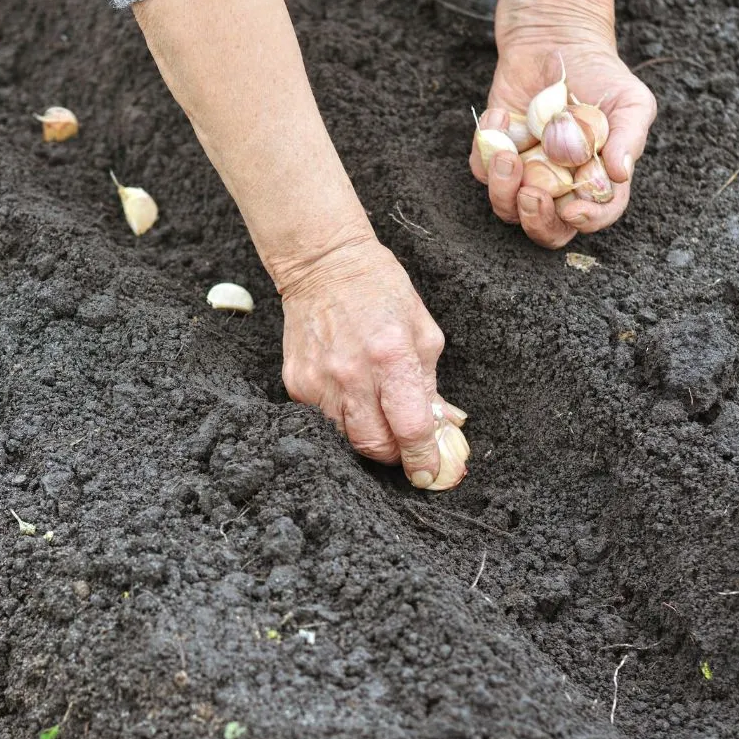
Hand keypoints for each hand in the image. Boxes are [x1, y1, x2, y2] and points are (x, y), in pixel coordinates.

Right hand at [276, 238, 466, 489]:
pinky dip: (342, 418)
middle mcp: (351, 374)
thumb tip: (443, 427)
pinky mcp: (296, 384)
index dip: (423, 458)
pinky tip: (350, 394)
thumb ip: (430, 385)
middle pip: (374, 445)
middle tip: (405, 445)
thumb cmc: (380, 291)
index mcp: (391, 357)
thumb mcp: (423, 332)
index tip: (429, 472)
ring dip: (368, 436)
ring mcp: (318, 382)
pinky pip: (322, 421)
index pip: (410, 428)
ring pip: (346, 439)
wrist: (323, 266)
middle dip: (395, 454)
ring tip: (377, 413)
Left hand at [469, 0, 656, 247]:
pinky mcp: (494, 157)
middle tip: (532, 194)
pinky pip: (480, 169)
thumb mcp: (630, 102)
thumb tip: (620, 173)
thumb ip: (629, 137)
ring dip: (503, 189)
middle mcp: (558, 187)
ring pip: (506, 208)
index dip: (587, 221)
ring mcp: (524, 175)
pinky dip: (485, 147)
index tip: (573, 210)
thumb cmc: (601, 77)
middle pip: (545, 229)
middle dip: (536, 221)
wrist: (558, 43)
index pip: (595, 216)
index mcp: (594, 182)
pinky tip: (501, 115)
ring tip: (508, 156)